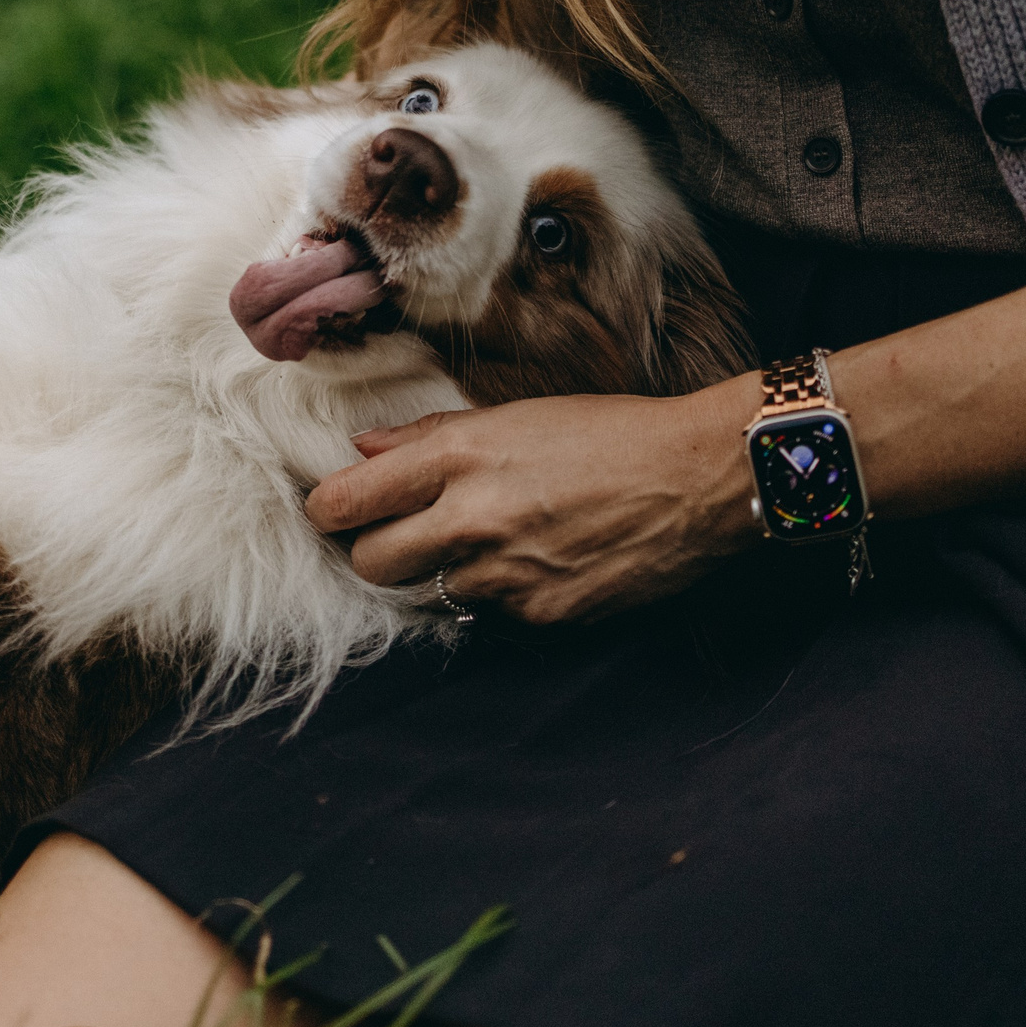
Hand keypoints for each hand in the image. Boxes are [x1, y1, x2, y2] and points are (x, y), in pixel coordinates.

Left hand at [304, 376, 763, 624]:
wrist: (697, 476)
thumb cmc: (610, 432)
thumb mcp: (515, 413)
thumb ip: (430, 437)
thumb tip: (365, 449)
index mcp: (458, 457)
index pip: (346, 502)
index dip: (328, 511)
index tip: (334, 510)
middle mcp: (472, 517)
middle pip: (370, 563)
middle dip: (375, 551)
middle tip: (402, 534)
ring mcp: (505, 572)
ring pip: (432, 590)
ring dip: (448, 569)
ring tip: (498, 537)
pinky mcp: (541, 612)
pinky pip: (494, 609)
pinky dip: (505, 589)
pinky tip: (543, 557)